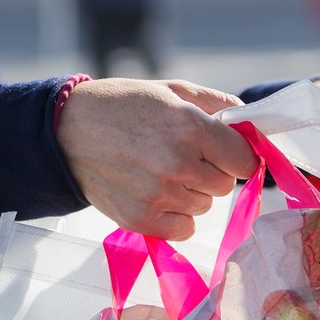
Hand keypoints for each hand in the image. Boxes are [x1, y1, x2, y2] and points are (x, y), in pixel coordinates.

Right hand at [56, 78, 258, 239]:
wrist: (66, 131)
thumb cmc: (123, 105)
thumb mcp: (171, 91)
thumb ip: (217, 105)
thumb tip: (252, 124)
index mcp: (190, 127)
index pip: (244, 159)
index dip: (236, 155)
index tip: (224, 152)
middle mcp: (177, 163)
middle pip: (224, 185)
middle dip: (210, 171)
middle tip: (182, 156)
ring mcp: (158, 195)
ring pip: (203, 206)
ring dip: (190, 192)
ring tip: (160, 171)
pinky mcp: (140, 219)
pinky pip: (183, 229)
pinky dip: (175, 216)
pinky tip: (155, 194)